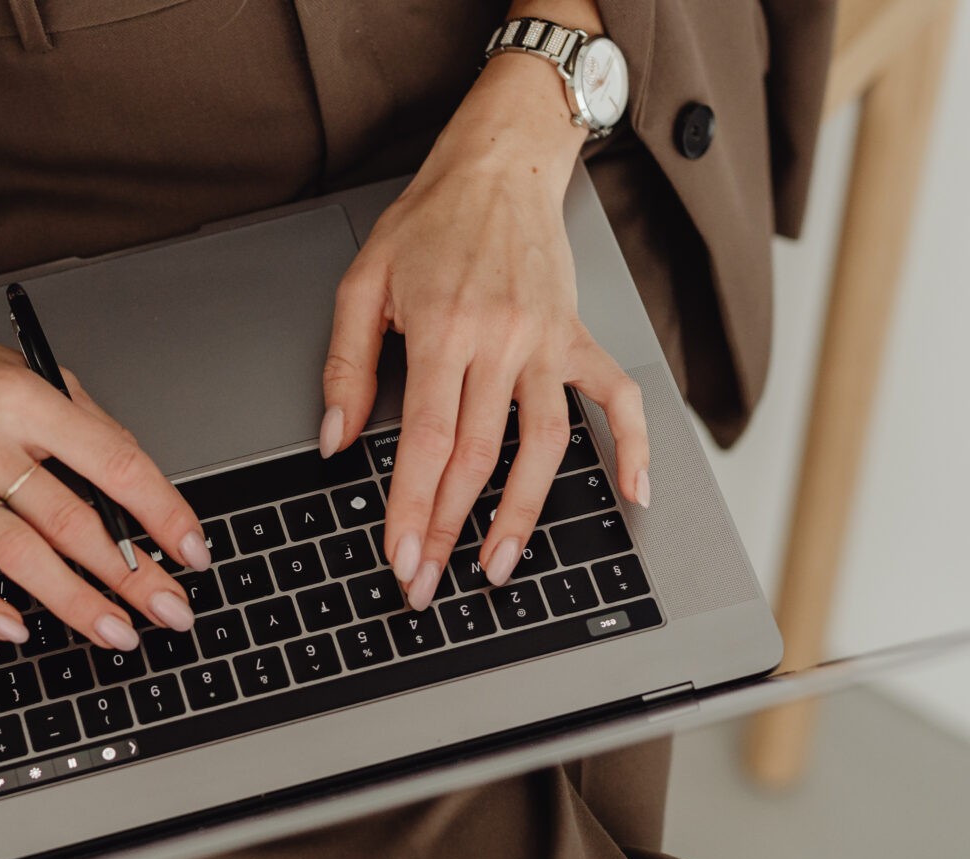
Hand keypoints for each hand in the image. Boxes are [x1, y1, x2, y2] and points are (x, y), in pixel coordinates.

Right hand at [0, 309, 208, 649]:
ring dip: (73, 601)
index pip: (112, 462)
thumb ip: (82, 422)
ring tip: (116, 632)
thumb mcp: (25, 373)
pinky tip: (16, 628)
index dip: (161, 512)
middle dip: (130, 575)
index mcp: (23, 399)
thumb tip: (140, 488)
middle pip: (70, 519)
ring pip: (15, 552)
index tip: (192, 552)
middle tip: (170, 611)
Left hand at [320, 53, 650, 610]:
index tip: (401, 557)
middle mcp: (501, 341)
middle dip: (451, 531)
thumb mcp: (362, 281)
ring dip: (523, 514)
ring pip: (545, 445)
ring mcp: (548, 343)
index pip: (427, 442)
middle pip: (478, 457)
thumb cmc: (429, 219)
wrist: (499, 163)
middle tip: (429, 584)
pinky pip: (617, 399)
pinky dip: (633, 447)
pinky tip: (633, 493)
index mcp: (444, 330)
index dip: (413, 509)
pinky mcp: (579, 337)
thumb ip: (347, 365)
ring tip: (500, 567)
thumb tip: (336, 441)